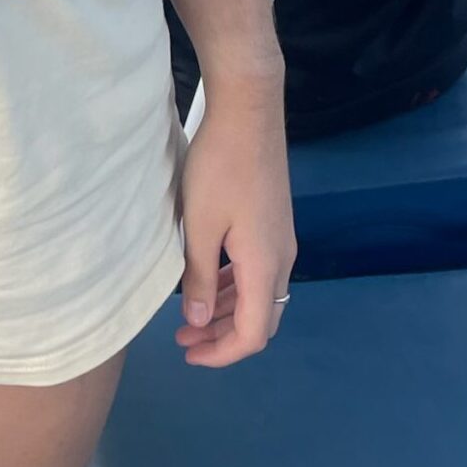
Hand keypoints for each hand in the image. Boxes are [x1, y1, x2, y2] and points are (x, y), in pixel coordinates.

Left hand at [173, 80, 295, 367]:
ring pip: (258, 295)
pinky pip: (257, 271)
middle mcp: (282, 259)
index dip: (223, 353)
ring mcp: (281, 240)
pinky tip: (208, 281)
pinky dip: (233, 286)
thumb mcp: (200, 226)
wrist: (249, 112)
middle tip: (184, 338)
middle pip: (260, 319)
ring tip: (189, 316)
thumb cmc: (219, 167)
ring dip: (226, 310)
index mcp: (265, 266)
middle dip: (222, 335)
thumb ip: (198, 277)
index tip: (190, 354)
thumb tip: (198, 320)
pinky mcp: (273, 223)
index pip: (253, 333)